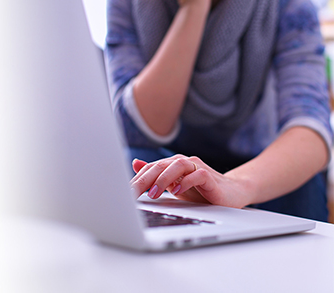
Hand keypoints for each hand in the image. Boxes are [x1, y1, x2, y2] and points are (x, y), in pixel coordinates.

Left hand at [130, 155, 250, 207]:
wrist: (231, 193)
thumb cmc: (201, 190)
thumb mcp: (173, 185)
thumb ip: (156, 175)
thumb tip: (135, 164)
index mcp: (172, 165)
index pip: (150, 169)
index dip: (136, 180)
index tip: (124, 193)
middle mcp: (183, 163)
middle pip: (160, 166)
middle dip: (144, 179)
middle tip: (133, 193)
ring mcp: (197, 168)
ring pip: (177, 166)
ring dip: (163, 179)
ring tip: (153, 193)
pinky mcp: (210, 177)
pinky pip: (197, 175)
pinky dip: (186, 182)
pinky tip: (177, 191)